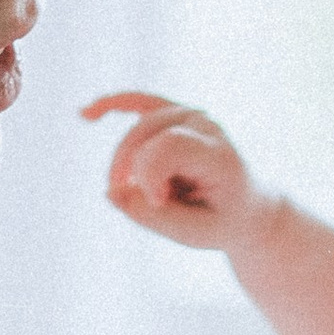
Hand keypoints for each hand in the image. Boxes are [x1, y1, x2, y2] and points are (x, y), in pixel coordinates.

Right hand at [82, 90, 272, 254]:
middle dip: (135, 175)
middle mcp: (208, 126)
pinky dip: (111, 104)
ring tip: (152, 190)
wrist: (249, 205)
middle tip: (153, 205)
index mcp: (220, 155)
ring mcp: (191, 115)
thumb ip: (152, 216)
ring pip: (137, 130)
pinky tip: (84, 114)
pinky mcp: (174, 112)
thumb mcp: (194, 233)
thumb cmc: (222, 220)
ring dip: (130, 165)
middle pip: (146, 140)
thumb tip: (110, 191)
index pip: (168, 147)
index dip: (149, 177)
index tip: (158, 203)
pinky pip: (138, 101)